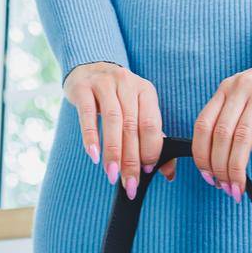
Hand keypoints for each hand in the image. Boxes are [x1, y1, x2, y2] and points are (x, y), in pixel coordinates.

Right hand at [63, 61, 174, 195]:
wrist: (89, 68)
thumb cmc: (117, 98)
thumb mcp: (137, 113)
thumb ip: (152, 141)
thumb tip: (168, 173)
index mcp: (146, 91)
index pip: (151, 124)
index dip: (151, 150)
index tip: (147, 171)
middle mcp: (127, 84)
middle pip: (132, 126)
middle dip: (131, 160)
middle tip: (129, 184)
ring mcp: (104, 83)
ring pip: (112, 121)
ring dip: (113, 152)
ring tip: (112, 175)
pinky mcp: (83, 87)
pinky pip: (88, 114)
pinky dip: (91, 136)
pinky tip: (94, 155)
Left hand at [192, 42, 251, 199]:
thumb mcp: (247, 96)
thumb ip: (234, 121)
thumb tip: (223, 160)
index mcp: (225, 89)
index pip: (203, 126)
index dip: (201, 156)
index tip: (207, 177)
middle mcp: (240, 89)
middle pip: (221, 135)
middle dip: (220, 168)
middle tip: (226, 189)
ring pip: (242, 138)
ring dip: (238, 169)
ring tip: (239, 189)